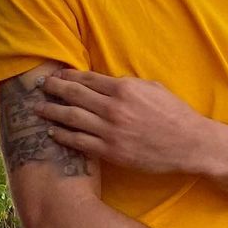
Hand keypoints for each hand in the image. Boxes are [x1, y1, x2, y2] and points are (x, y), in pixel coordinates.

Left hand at [33, 69, 210, 173]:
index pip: (88, 79)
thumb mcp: (153, 88)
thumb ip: (128, 84)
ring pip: (71, 118)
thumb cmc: (174, 114)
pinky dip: (63, 136)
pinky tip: (53, 132)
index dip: (69, 76)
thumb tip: (109, 82)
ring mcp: (110, 131)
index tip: (57, 75)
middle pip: (74, 95)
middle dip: (54, 89)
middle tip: (41, 87)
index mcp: (124, 88)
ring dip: (52, 111)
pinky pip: (79, 142)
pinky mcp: (110, 151)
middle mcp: (113, 108)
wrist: (189, 144)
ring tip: (38, 109)